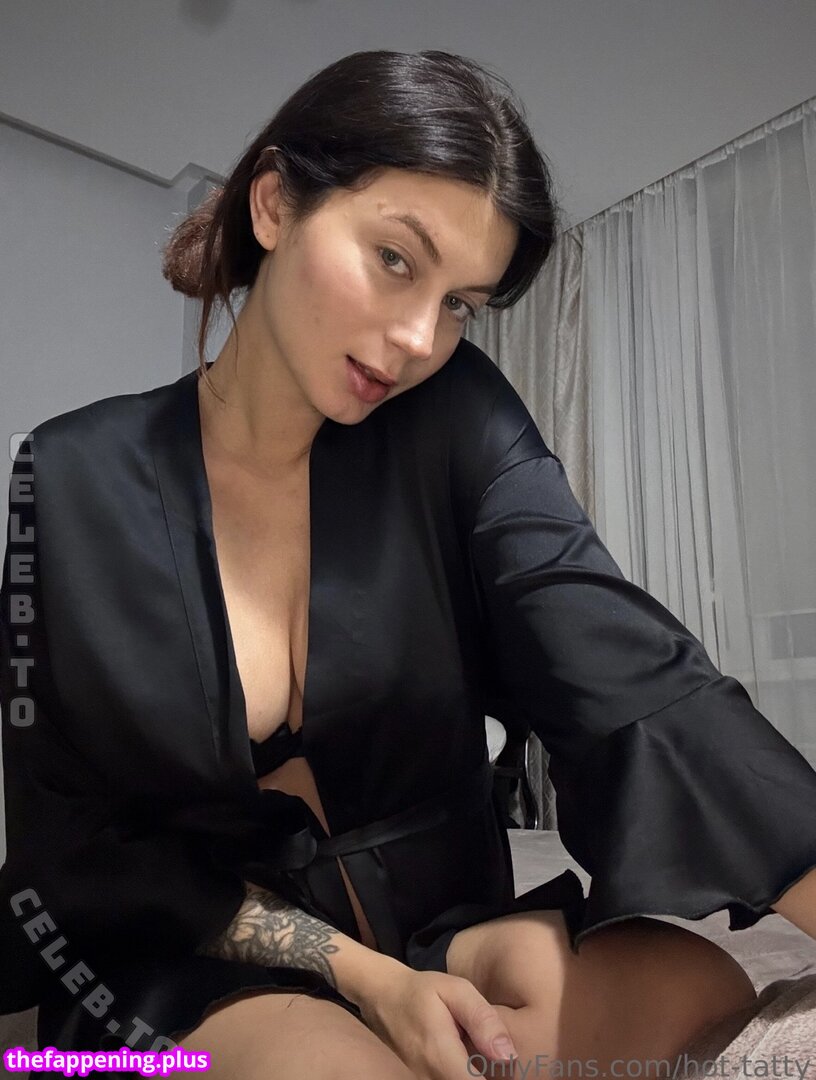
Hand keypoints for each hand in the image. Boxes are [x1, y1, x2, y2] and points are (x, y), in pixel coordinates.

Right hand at [357, 966, 517, 1079]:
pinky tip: (461, 1060)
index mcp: (440, 1057)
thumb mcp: (457, 990)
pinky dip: (456, 1075)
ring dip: (470, 1074)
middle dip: (485, 1075)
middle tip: (486, 1053)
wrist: (382, 996)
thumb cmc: (422, 991)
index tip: (502, 1063)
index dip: (497, 1079)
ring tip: (472, 1054)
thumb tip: (508, 1056)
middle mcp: (426, 1078)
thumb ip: (483, 1020)